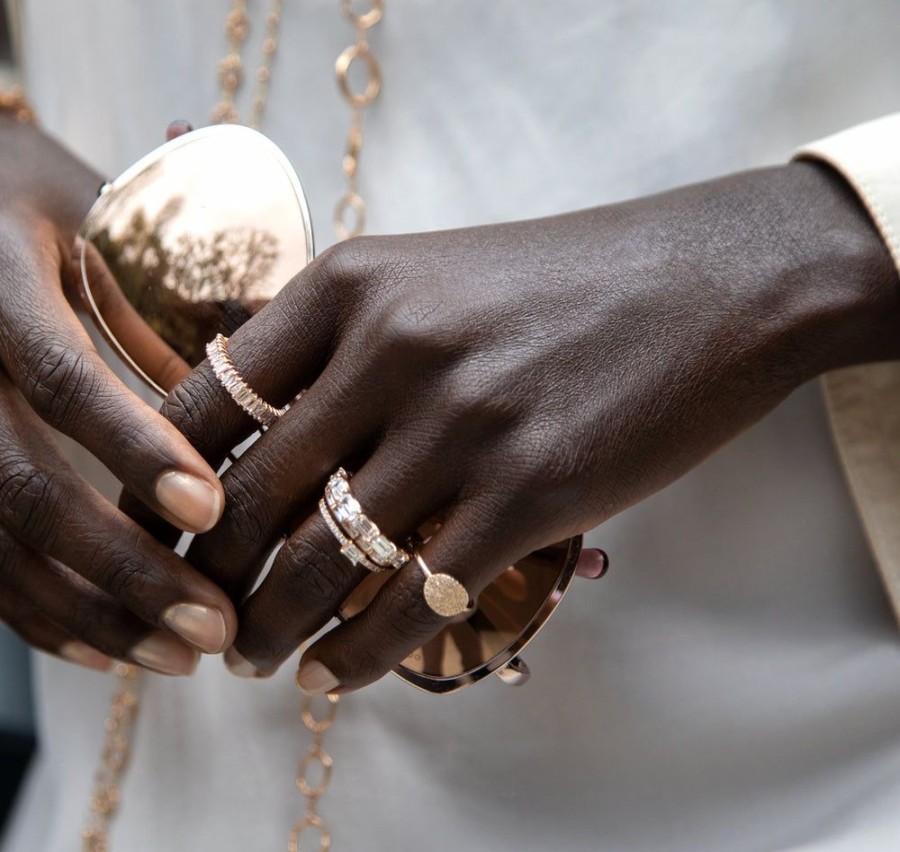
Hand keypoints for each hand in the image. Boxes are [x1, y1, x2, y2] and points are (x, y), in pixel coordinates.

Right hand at [0, 117, 237, 673]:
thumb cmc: (45, 203)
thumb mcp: (110, 218)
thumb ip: (181, 292)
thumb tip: (289, 375)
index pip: (59, 375)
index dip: (131, 445)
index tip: (213, 506)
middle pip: (18, 484)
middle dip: (121, 564)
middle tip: (214, 624)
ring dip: (88, 610)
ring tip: (179, 655)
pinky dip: (37, 614)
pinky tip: (107, 649)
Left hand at [160, 161, 899, 690]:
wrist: (708, 281)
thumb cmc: (566, 282)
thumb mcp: (433, 276)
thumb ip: (346, 340)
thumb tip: (268, 422)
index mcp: (353, 283)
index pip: (210, 399)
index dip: (167, 481)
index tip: (166, 532)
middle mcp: (393, 348)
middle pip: (251, 491)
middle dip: (210, 573)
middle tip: (199, 615)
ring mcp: (462, 423)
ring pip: (321, 558)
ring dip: (272, 625)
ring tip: (254, 656)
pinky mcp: (530, 494)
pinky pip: (413, 599)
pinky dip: (360, 653)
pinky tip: (337, 674)